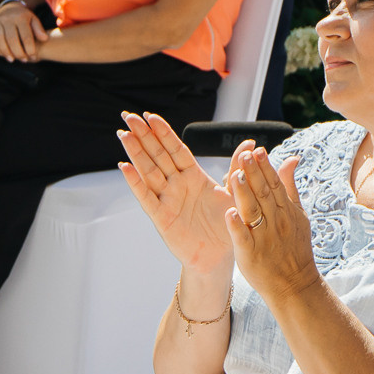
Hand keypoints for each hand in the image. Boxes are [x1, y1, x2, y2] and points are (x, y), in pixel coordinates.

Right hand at [117, 111, 235, 270]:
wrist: (220, 257)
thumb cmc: (227, 226)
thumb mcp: (236, 194)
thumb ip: (238, 168)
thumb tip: (250, 143)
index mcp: (194, 176)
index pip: (176, 149)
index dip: (164, 133)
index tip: (151, 116)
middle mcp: (177, 185)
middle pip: (157, 155)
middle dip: (143, 136)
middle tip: (129, 116)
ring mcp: (167, 200)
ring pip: (148, 172)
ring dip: (136, 153)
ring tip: (124, 134)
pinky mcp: (161, 218)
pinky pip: (146, 198)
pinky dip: (135, 183)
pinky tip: (125, 167)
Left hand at [225, 146, 318, 299]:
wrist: (295, 284)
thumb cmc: (294, 248)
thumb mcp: (298, 215)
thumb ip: (290, 187)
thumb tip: (291, 159)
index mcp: (287, 211)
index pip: (276, 185)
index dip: (266, 167)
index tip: (257, 151)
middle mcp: (276, 222)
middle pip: (264, 194)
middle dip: (254, 174)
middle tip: (244, 156)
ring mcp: (264, 238)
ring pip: (253, 212)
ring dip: (244, 194)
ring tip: (236, 176)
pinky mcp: (251, 254)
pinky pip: (243, 237)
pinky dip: (237, 225)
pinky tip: (229, 213)